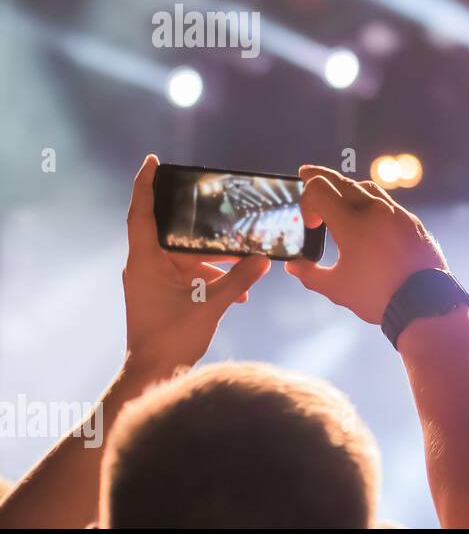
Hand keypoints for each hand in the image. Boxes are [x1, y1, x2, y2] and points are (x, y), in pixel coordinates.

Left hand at [123, 155, 269, 374]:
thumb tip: (263, 259)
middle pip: (172, 233)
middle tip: (223, 211)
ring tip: (246, 260)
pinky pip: (188, 274)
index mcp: (146, 261)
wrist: (154, 372)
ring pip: (185, 256)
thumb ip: (239, 279)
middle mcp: (145, 265)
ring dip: (214, 259)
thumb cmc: (171, 338)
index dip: (144, 185)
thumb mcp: (211, 305)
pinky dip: (210, 276)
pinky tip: (239, 289)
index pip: (141, 213)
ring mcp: (152, 280)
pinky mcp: (162, 294)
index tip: (153, 161)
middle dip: (201, 228)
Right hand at [284, 166, 446, 323]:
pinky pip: (387, 202)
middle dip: (320, 177)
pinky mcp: (413, 222)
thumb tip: (294, 265)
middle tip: (306, 172)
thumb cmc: (379, 296)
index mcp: (352, 222)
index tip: (311, 225)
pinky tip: (367, 212)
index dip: (306, 202)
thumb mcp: (337, 289)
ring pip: (368, 187)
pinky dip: (370, 199)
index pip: (319, 189)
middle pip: (342, 181)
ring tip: (337, 192)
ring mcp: (398, 213)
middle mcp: (375, 210)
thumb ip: (310, 274)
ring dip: (348, 186)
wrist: (426, 303)